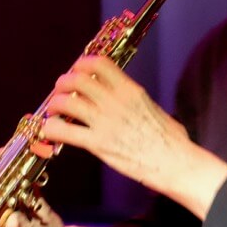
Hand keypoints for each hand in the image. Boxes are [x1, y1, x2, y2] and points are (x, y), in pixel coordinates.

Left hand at [41, 56, 226, 219]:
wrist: (175, 163)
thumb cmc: (171, 141)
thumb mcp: (154, 109)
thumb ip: (136, 101)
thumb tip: (131, 100)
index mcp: (130, 90)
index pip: (99, 63)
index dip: (82, 64)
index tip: (77, 71)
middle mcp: (115, 101)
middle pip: (77, 79)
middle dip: (64, 83)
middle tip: (60, 91)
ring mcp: (105, 122)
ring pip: (66, 102)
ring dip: (55, 104)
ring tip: (54, 112)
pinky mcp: (98, 143)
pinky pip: (64, 131)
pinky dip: (52, 129)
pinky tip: (51, 131)